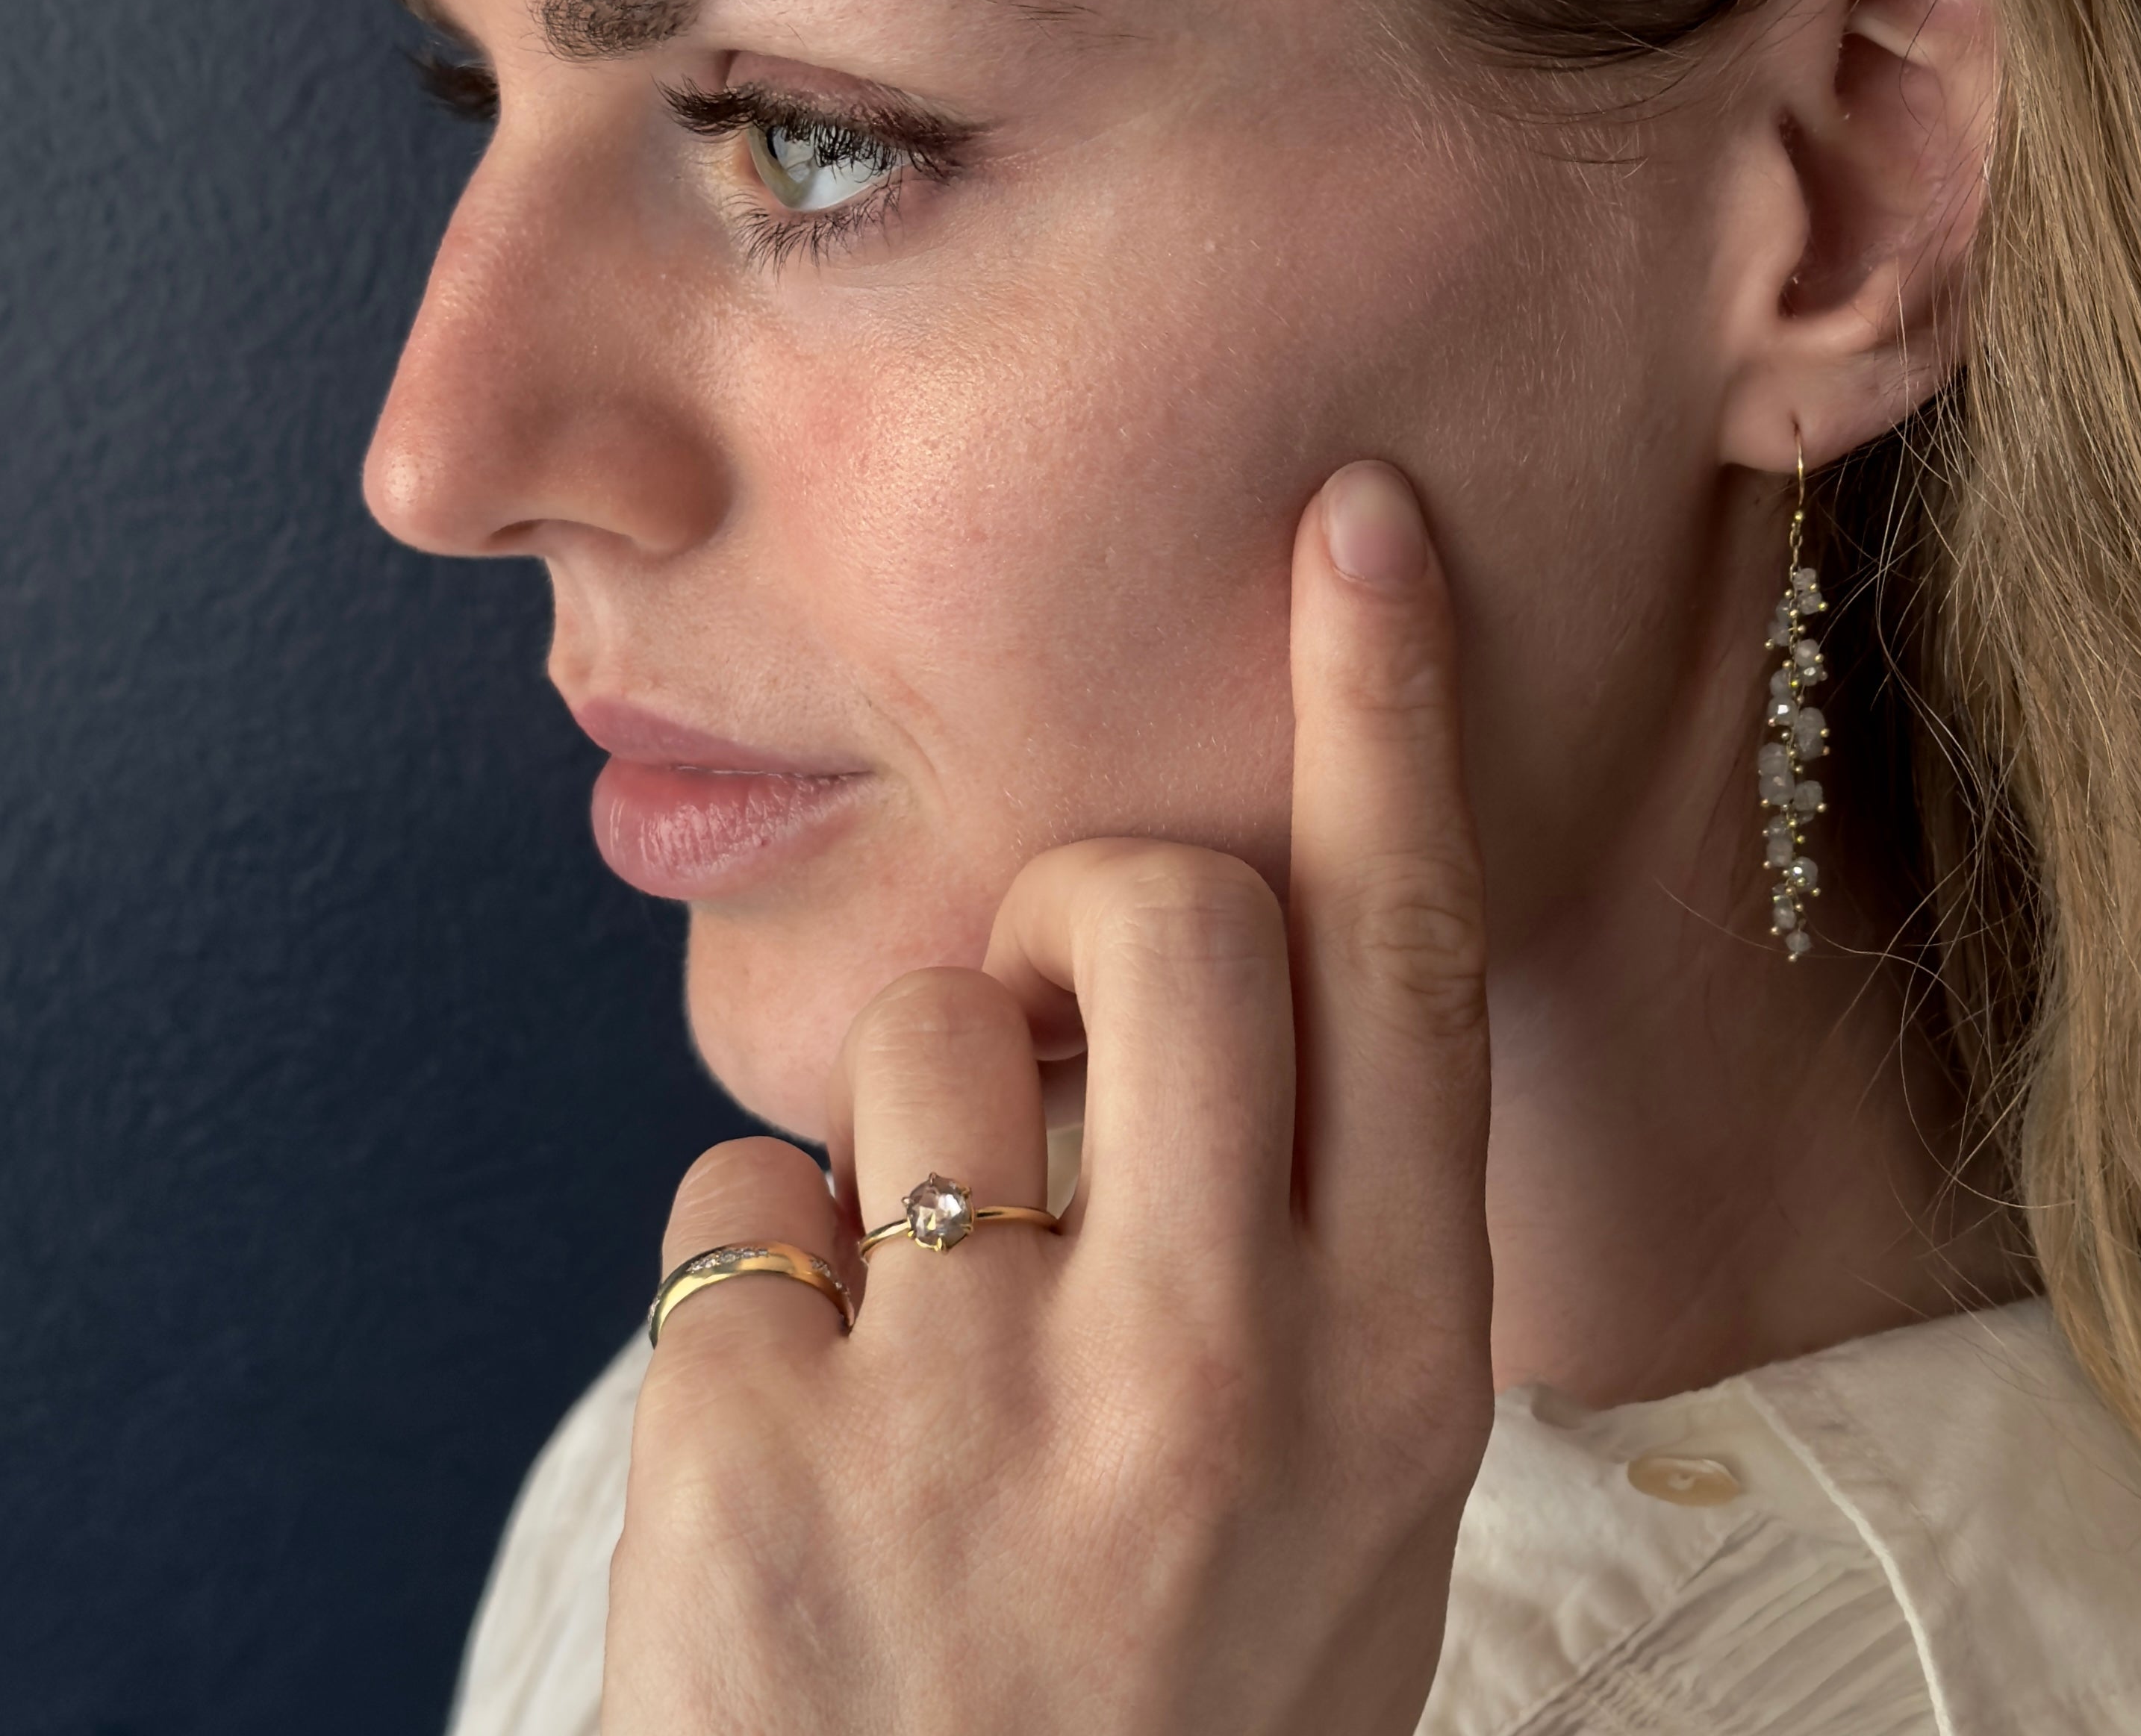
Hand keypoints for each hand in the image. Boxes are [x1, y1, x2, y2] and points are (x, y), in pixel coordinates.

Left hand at [603, 461, 1493, 1735]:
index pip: (1401, 959)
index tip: (1350, 522)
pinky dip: (762, 1270)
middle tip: (1054, 1031)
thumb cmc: (1173, 1703)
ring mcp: (979, 1406)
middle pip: (1155, 910)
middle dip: (1082, 905)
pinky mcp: (762, 1445)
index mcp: (1390, 1365)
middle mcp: (1212, 1360)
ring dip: (910, 1112)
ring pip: (924, 1018)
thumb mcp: (1353, 1498)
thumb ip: (1332, 1239)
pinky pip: (739, 1182)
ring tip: (928, 1306)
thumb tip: (1250, 966)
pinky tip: (812, 1430)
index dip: (1383, 714)